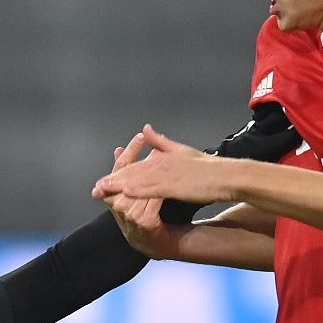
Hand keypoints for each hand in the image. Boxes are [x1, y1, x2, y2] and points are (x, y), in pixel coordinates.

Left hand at [93, 125, 235, 205]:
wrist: (226, 176)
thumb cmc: (207, 167)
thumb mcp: (182, 151)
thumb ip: (161, 142)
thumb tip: (145, 129)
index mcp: (162, 158)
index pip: (135, 167)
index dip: (118, 174)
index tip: (103, 182)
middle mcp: (161, 163)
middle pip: (132, 173)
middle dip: (113, 181)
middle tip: (96, 190)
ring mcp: (168, 173)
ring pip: (139, 180)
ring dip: (120, 186)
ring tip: (103, 192)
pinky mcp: (175, 184)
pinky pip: (154, 187)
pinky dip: (139, 189)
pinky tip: (126, 193)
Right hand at [96, 133, 179, 257]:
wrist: (159, 242)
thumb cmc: (148, 215)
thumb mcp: (138, 191)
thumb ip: (129, 171)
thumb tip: (118, 149)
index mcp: (115, 196)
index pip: (119, 169)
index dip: (129, 152)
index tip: (140, 137)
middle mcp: (118, 207)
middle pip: (126, 178)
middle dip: (141, 161)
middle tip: (155, 146)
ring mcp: (130, 217)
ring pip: (138, 192)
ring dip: (151, 177)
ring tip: (164, 161)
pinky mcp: (144, 225)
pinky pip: (151, 205)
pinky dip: (158, 194)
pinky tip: (167, 185)